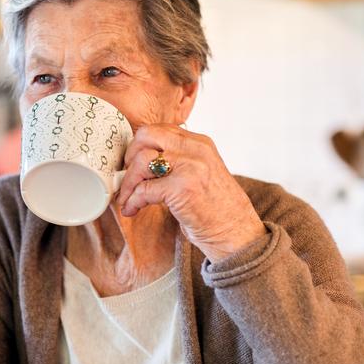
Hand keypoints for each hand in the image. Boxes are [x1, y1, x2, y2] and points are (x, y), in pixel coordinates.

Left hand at [115, 124, 265, 261]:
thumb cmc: (217, 209)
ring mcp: (189, 167)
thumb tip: (143, 161)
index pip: (160, 129)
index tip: (132, 162)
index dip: (140, 145)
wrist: (236, 233)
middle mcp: (196, 150)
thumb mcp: (202, 173)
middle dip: (129, 156)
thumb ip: (180, 160)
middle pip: (146, 135)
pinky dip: (132, 200)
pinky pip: (144, 189)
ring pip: (141, 161)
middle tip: (128, 176)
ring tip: (127, 198)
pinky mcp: (181, 188)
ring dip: (128, 183)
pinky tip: (131, 210)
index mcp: (200, 143)